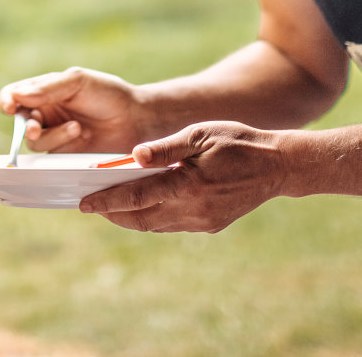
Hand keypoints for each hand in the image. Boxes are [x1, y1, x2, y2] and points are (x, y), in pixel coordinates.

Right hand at [0, 66, 143, 152]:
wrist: (137, 119)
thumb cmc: (109, 94)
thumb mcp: (78, 81)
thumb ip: (47, 88)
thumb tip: (17, 95)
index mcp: (44, 91)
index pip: (14, 95)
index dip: (7, 101)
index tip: (10, 107)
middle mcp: (46, 114)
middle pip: (20, 123)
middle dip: (26, 125)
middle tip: (35, 126)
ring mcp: (55, 136)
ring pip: (35, 143)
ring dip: (53, 136)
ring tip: (78, 128)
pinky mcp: (66, 155)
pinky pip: (51, 157)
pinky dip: (63, 146)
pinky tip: (83, 137)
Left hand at [79, 121, 286, 233]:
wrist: (278, 165)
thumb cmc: (237, 142)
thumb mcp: (200, 135)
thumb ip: (166, 148)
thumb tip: (133, 156)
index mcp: (187, 186)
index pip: (135, 198)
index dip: (106, 202)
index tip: (83, 204)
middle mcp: (193, 210)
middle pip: (140, 219)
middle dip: (113, 214)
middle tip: (91, 205)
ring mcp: (203, 221)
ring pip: (156, 225)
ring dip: (132, 217)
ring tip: (112, 205)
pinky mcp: (211, 224)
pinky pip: (173, 225)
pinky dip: (154, 217)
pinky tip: (145, 204)